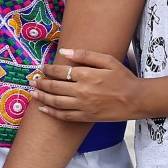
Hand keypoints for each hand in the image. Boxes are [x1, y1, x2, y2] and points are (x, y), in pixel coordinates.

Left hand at [27, 48, 141, 121]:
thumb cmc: (123, 78)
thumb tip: (64, 51)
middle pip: (55, 87)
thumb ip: (85, 54)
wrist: (136, 100)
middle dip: (41, 83)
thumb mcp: (108, 60)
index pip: (60, 71)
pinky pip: (65, 116)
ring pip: (56, 102)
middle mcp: (82, 90)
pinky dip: (52, 113)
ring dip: (42, 97)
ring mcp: (83, 105)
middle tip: (31, 81)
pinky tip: (43, 109)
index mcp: (86, 75)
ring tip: (33, 93)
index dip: (48, 69)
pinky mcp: (86, 117)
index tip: (42, 68)